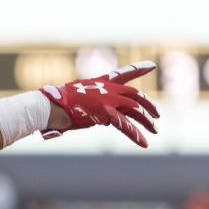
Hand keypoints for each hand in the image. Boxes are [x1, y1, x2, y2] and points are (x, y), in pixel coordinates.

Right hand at [40, 60, 159, 147]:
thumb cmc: (58, 103)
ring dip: (147, 121)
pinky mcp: (106, 114)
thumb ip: (93, 102)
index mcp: (101, 82)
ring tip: (154, 130)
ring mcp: (108, 100)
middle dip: (149, 104)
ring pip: (136, 110)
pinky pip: (126, 126)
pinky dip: (136, 135)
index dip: (139, 68)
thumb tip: (100, 115)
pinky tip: (144, 143)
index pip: (124, 73)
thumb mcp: (78, 97)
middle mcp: (108, 89)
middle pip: (136, 95)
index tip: (152, 65)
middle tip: (157, 114)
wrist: (51, 106)